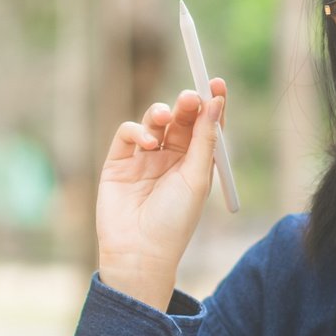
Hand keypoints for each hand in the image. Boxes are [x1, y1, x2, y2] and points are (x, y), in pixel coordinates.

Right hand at [95, 79, 225, 310]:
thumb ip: (205, 139)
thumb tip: (216, 102)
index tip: (217, 83)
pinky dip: (137, 130)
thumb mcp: (197, 178)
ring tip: (164, 117)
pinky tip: (146, 143)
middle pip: (181, 119)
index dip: (212, 104)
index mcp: (195, 163)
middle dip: (186, 104)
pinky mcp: (118, 162)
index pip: (205, 126)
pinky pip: (127, 133)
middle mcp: (171, 158)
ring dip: (161, 113)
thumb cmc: (175, 221)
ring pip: (154, 121)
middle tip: (190, 96)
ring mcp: (144, 159)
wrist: (139, 252)